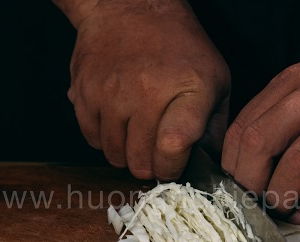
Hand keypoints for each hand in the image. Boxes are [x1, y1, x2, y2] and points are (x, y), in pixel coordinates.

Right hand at [67, 1, 229, 179]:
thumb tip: (208, 166)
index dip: (172, 167)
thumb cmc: (179, 46)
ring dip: (127, 154)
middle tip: (156, 155)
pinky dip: (105, 140)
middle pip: (141, 160)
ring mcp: (111, 93)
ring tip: (138, 136)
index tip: (174, 164)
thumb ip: (214, 127)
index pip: (172, 147)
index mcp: (188, 88)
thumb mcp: (215, 79)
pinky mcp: (84, 92)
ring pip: (114, 155)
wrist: (129, 6)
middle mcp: (146, 91)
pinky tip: (119, 123)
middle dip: (151, 166)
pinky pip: (92, 139)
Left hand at [222, 37, 299, 224]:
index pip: (243, 127)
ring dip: (281, 196)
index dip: (232, 165)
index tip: (237, 186)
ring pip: (296, 163)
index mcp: (292, 81)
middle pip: (259, 144)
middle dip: (249, 183)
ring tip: (281, 211)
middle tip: (255, 202)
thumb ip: (283, 111)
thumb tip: (249, 161)